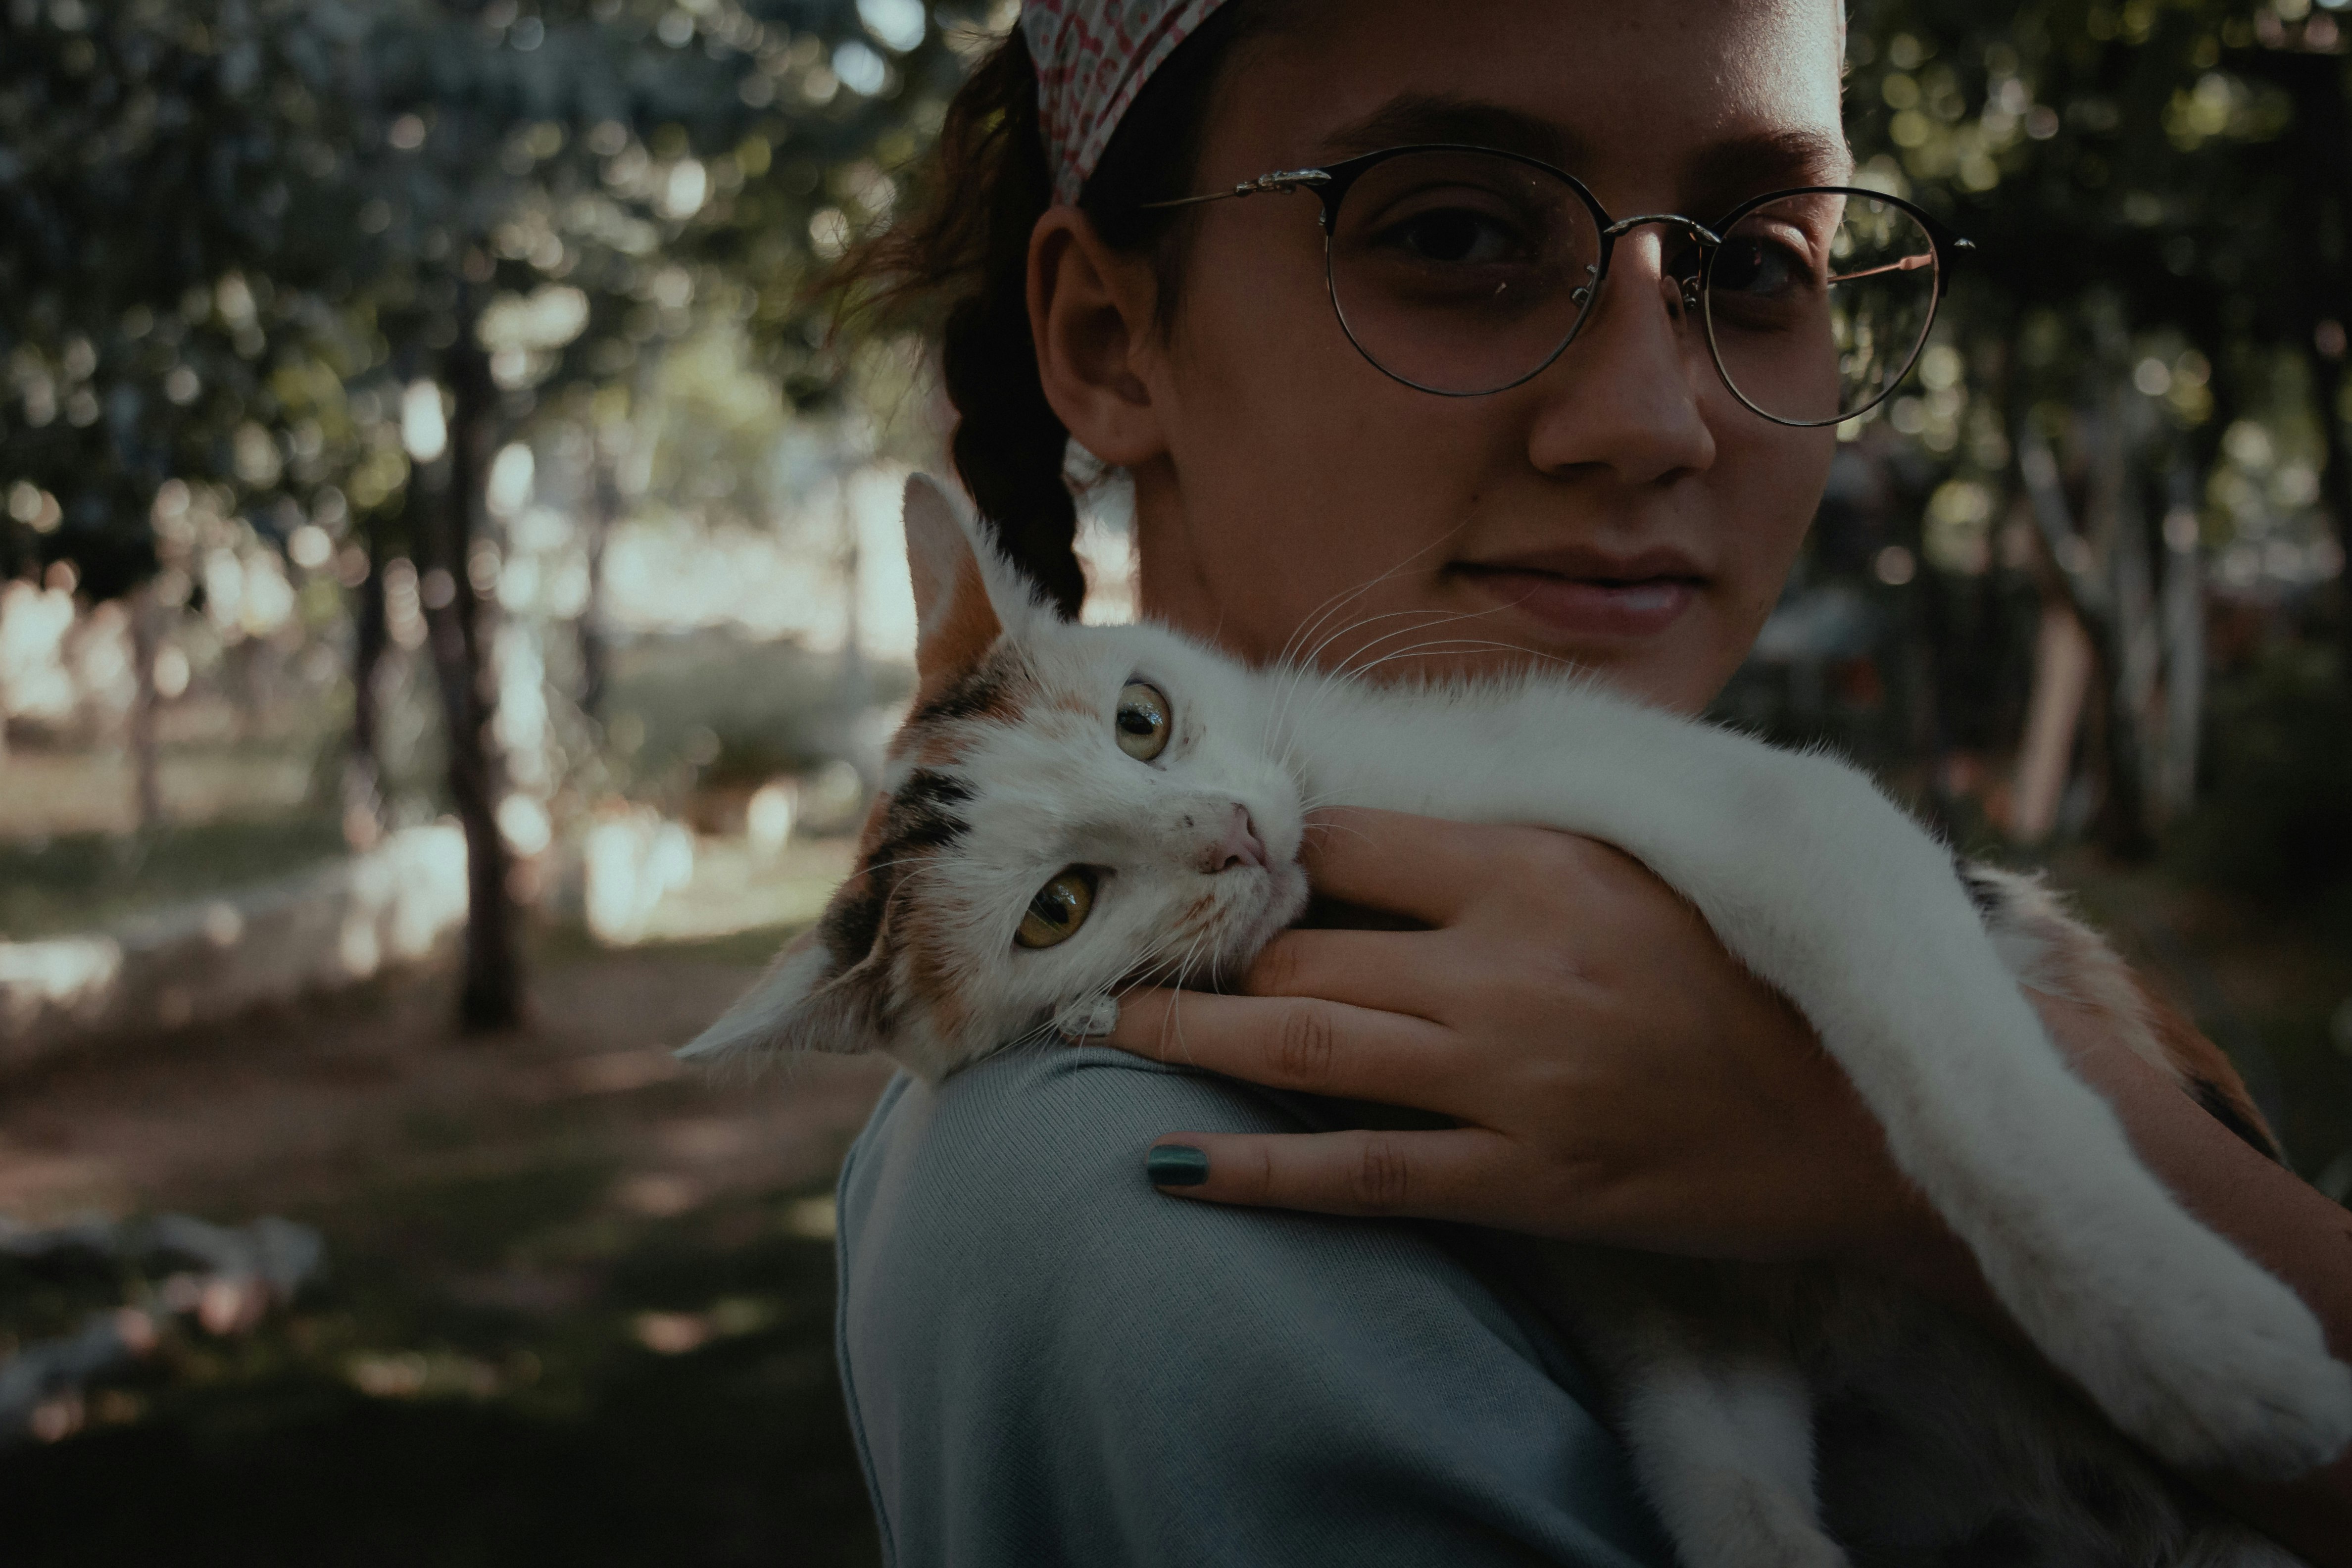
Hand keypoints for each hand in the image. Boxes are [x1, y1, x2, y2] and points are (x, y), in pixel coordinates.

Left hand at [1107, 807, 1939, 1263]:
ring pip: (1302, 1043)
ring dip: (1186, 1035)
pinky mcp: (1520, 1180)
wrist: (1858, 1120)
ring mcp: (1507, 1077)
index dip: (1265, 852)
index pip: (1350, 835)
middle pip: (1303, 942)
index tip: (1205, 864)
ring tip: (1101, 1024)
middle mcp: (1505, 962)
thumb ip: (1513, 840)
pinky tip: (1170, 1164)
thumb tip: (1385, 822)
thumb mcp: (1640, 864)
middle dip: (1200, 948)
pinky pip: (1360, 1174)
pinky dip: (1259, 1171)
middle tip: (1116, 945)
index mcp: (1536, 865)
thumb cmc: (1745, 977)